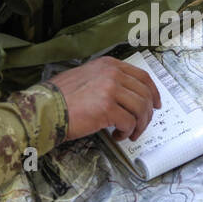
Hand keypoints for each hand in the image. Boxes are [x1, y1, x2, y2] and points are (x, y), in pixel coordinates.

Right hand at [47, 56, 161, 142]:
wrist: (46, 108)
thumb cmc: (61, 98)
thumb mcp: (87, 77)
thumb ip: (107, 81)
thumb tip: (128, 96)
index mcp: (109, 65)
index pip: (142, 76)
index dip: (153, 92)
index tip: (156, 105)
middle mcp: (112, 74)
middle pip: (145, 94)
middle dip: (147, 114)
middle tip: (141, 126)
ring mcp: (110, 89)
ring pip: (141, 109)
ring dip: (138, 125)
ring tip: (128, 133)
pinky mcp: (107, 107)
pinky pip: (128, 122)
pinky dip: (126, 132)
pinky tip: (116, 135)